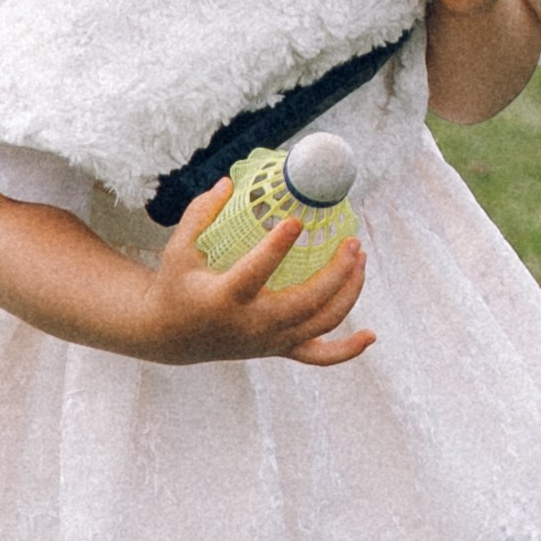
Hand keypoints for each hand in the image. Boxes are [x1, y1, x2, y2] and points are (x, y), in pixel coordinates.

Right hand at [138, 181, 373, 367]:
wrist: (170, 336)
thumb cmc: (176, 285)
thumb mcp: (179, 249)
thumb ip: (200, 214)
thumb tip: (228, 183)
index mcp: (224, 298)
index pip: (255, 273)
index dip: (276, 248)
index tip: (296, 222)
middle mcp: (251, 325)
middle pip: (306, 303)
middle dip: (336, 273)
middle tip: (352, 241)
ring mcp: (268, 341)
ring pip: (321, 323)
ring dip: (348, 293)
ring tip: (360, 258)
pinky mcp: (277, 349)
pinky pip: (319, 356)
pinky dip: (347, 350)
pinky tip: (370, 335)